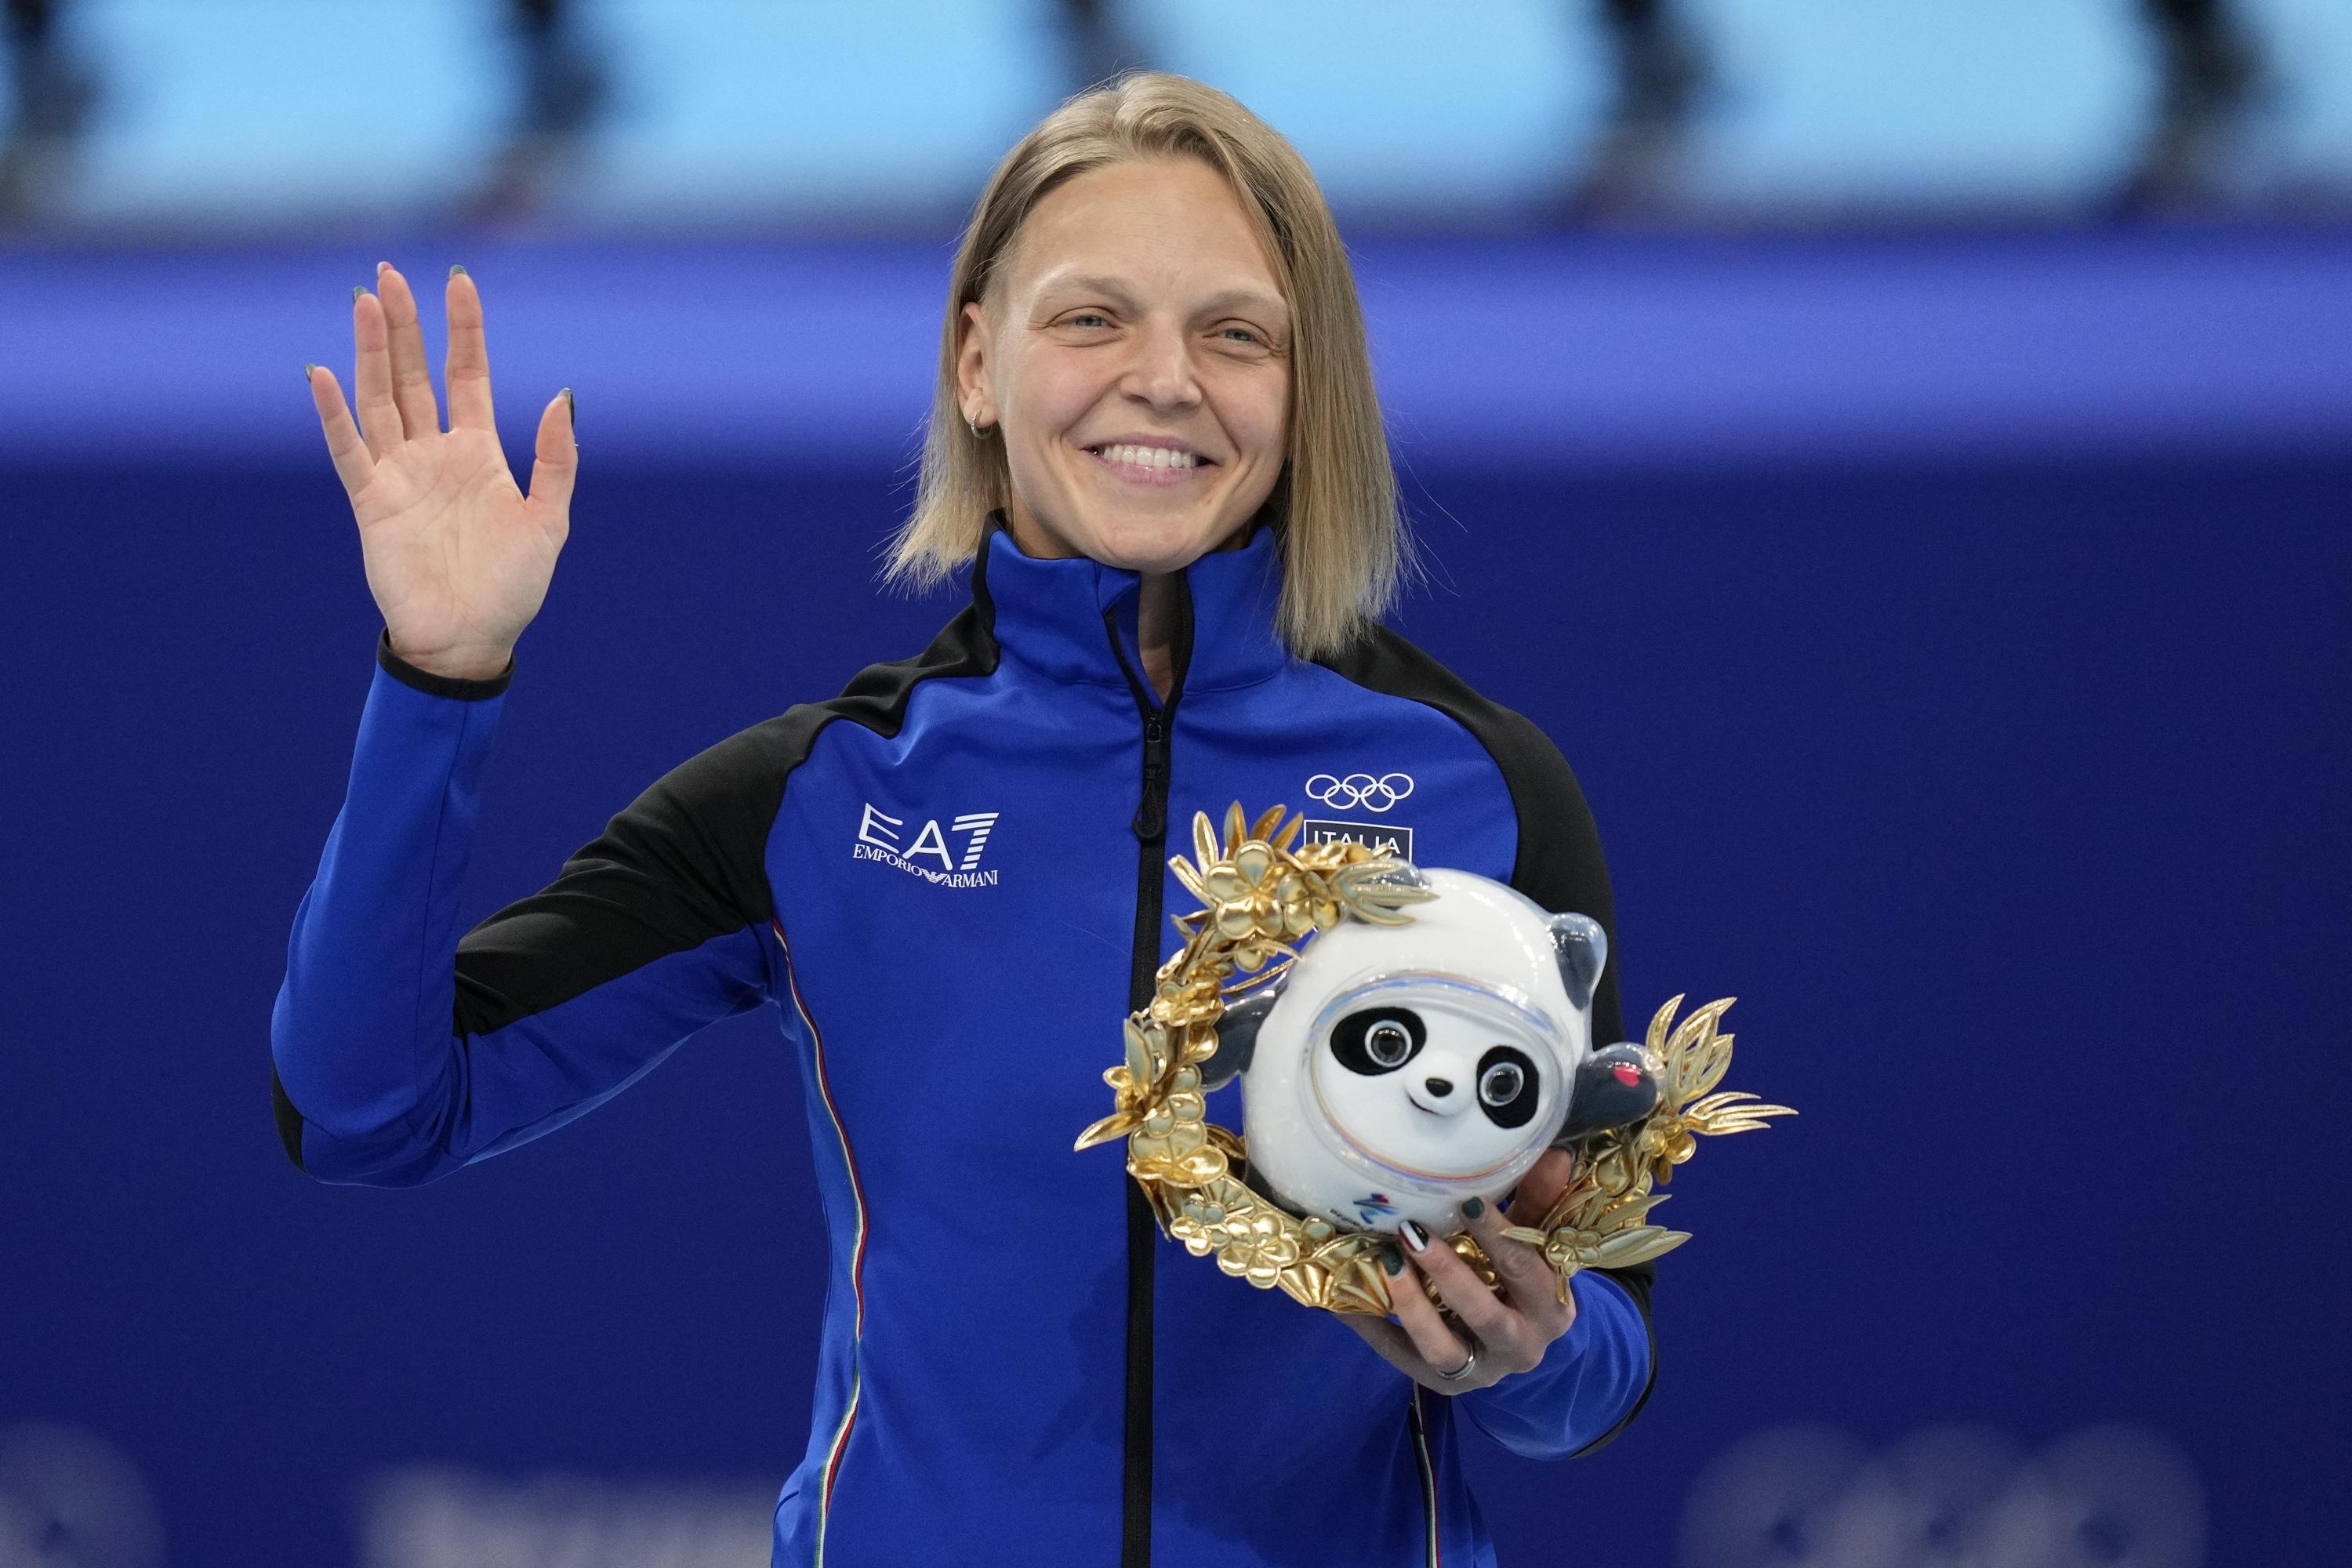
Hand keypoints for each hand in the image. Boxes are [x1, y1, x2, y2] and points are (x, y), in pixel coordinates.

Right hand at [305, 262, 575, 680]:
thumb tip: (562, 396)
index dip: (464, 330)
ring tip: (363, 301)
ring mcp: (399, 475)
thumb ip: (555, 458)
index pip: (468, 375)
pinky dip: (334, 413)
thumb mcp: (548, 520)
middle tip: (389, 273)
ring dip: (371, 352)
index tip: (459, 281)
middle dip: (405, 325)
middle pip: (415, 375)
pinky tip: (321, 373)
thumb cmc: (513, 588)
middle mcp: (434, 455)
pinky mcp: (371, 503)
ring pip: (380, 399)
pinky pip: (348, 450)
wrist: (470, 641)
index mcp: (479, 455)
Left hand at [1339, 1146, 1580, 1392]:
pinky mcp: (1442, 1383)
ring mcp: (1479, 1370)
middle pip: (1484, 1314)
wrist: (1519, 1341)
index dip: (1497, 1236)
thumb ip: (1540, 1202)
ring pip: (1443, 1349)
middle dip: (1447, 1273)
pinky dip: (1372, 1328)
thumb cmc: (1524, 1278)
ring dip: (1411, 1306)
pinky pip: (1401, 1358)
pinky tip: (1345, 1299)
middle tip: (1412, 1232)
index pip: (1526, 1269)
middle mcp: (1521, 1346)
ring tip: (1386, 1263)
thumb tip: (1557, 1153)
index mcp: (1552, 1308)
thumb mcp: (1535, 1242)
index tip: (1467, 1200)